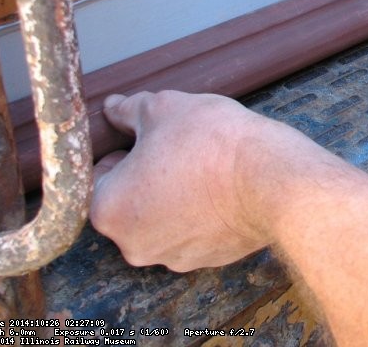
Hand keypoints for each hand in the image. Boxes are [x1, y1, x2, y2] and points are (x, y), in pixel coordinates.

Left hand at [89, 91, 298, 271]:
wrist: (270, 178)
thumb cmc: (210, 141)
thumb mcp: (162, 107)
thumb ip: (128, 109)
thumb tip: (112, 108)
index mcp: (109, 209)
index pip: (97, 176)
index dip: (122, 150)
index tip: (148, 138)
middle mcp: (133, 244)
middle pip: (128, 202)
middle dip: (145, 176)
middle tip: (175, 149)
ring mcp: (172, 258)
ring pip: (160, 219)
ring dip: (172, 196)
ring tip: (201, 167)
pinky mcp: (206, 261)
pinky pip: (191, 232)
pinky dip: (199, 213)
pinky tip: (219, 188)